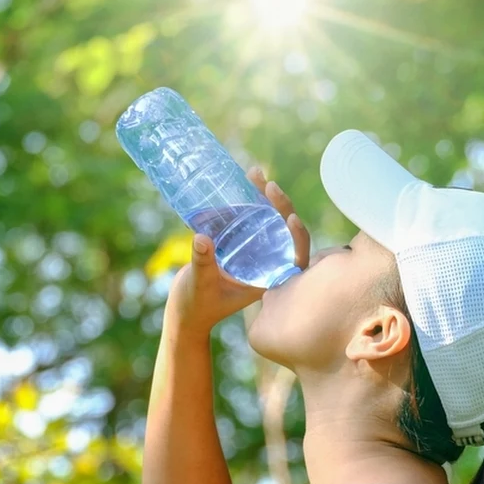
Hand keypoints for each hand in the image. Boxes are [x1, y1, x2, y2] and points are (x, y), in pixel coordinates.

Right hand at [166, 167, 310, 335]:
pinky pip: (247, 220)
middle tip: (267, 183)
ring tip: (253, 173)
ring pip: (266, 221)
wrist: (185, 310)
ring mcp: (253, 253)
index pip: (296, 257)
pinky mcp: (238, 244)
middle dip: (279, 205)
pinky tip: (239, 183)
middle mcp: (266, 264)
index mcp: (269, 279)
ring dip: (262, 197)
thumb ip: (202, 263)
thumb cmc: (197, 306)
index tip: (291, 218)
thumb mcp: (200, 285)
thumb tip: (201, 238)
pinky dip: (243, 203)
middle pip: (283, 232)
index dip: (298, 237)